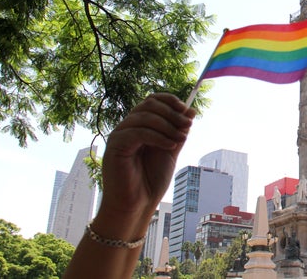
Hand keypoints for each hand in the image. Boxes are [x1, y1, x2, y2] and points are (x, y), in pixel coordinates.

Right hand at [99, 93, 195, 219]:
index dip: (170, 100)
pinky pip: (138, 132)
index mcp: (140, 126)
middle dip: (172, 112)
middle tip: (188, 124)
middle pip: (148, 105)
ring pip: (144, 117)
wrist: (137, 205)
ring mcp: (120, 135)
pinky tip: (170, 146)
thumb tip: (191, 111)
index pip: (152, 101)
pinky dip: (158, 137)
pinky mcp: (116, 146)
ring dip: (168, 125)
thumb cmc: (151, 180)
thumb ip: (178, 131)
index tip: (187, 110)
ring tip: (182, 138)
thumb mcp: (170, 150)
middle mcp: (128, 127)